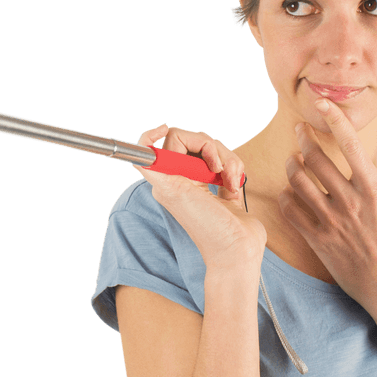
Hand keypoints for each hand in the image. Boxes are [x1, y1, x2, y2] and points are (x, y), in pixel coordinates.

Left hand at [133, 124, 264, 273]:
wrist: (237, 249)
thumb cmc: (207, 227)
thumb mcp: (175, 194)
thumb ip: (156, 170)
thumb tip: (139, 153)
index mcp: (167, 179)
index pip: (157, 145)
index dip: (155, 133)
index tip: (164, 126)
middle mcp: (182, 178)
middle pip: (192, 141)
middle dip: (210, 149)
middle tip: (216, 168)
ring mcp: (203, 182)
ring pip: (214, 150)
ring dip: (227, 162)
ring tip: (230, 182)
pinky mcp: (223, 185)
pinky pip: (228, 163)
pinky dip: (235, 171)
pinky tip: (234, 188)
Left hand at [278, 100, 376, 320]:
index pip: (351, 145)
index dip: (334, 119)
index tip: (323, 104)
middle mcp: (351, 203)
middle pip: (316, 160)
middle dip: (304, 139)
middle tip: (299, 131)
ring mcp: (332, 222)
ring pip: (299, 183)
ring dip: (292, 166)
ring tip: (292, 159)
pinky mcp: (319, 242)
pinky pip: (293, 212)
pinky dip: (287, 197)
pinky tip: (289, 192)